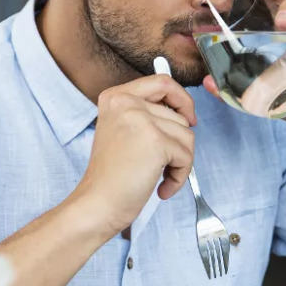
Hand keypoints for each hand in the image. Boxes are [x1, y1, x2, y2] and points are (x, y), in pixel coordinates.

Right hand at [72, 75, 196, 235]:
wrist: (98, 203)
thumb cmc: (110, 177)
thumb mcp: (122, 131)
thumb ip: (146, 115)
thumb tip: (185, 114)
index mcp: (116, 97)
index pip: (162, 82)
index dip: (181, 99)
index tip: (187, 117)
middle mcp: (126, 102)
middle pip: (179, 115)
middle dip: (178, 144)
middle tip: (162, 164)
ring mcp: (141, 120)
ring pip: (187, 136)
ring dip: (179, 162)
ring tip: (158, 177)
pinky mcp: (156, 142)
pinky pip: (186, 156)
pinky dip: (179, 177)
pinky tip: (161, 187)